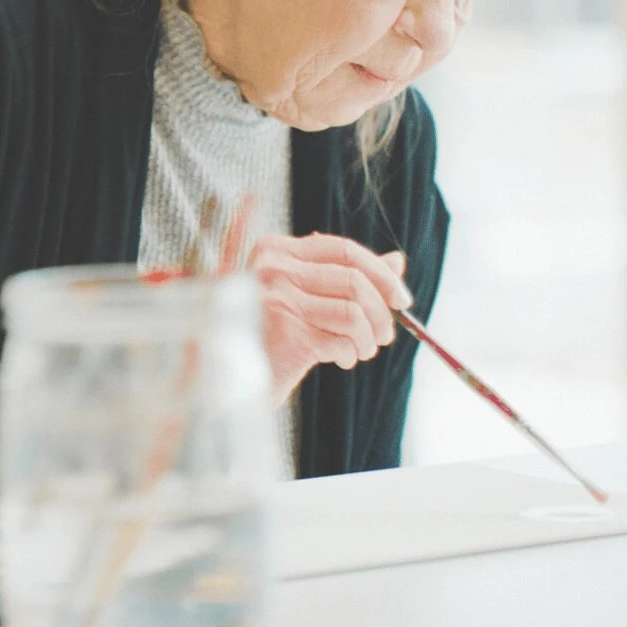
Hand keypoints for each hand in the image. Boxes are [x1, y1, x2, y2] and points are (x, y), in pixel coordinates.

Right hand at [250, 233, 412, 401]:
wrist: (225, 377)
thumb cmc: (266, 335)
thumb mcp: (302, 298)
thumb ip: (343, 276)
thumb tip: (397, 261)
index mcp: (276, 250)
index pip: (344, 249)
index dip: (381, 274)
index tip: (401, 299)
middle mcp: (274, 267)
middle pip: (354, 280)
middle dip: (381, 312)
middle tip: (384, 335)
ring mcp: (278, 298)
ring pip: (354, 312)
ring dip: (368, 338)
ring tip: (360, 351)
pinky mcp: (287, 333)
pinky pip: (342, 340)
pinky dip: (349, 354)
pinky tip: (338, 360)